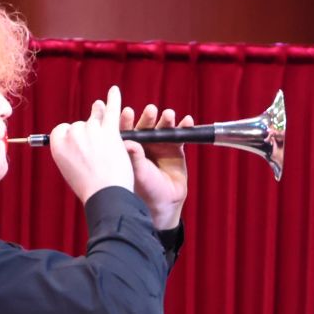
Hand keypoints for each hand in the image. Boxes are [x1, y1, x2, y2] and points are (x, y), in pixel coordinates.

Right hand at [48, 86, 134, 203]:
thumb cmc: (89, 186)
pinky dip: (114, 99)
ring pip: (95, 120)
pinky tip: (114, 90)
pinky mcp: (110, 132)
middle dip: (90, 136)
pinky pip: (111, 111)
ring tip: (105, 137)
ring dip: (101, 126)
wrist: (106, 196)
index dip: (74, 138)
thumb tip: (74, 133)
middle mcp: (72, 134)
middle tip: (97, 156)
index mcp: (57, 144)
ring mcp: (92, 131)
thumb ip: (69, 148)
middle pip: (81, 124)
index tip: (80, 149)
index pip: (64, 129)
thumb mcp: (68, 167)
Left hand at [123, 103, 191, 230]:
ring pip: (162, 128)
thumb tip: (127, 142)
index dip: (126, 120)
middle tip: (150, 111)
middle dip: (148, 117)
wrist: (163, 203)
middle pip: (145, 125)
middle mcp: (143, 143)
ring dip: (166, 120)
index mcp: (128, 147)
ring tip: (169, 114)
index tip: (127, 112)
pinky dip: (184, 127)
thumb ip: (134, 157)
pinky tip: (187, 121)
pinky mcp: (175, 149)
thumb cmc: (143, 189)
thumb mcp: (137, 172)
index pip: (125, 129)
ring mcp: (159, 145)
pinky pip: (180, 135)